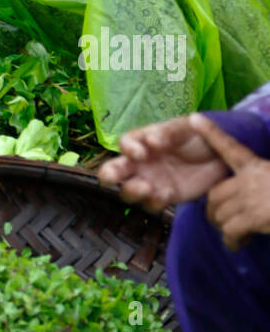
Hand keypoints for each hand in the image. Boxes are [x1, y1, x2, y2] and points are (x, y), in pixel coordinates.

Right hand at [99, 114, 229, 210]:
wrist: (223, 157)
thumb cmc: (200, 135)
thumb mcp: (187, 127)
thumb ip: (170, 132)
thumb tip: (151, 141)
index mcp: (144, 140)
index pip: (125, 143)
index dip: (128, 149)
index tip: (141, 154)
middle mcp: (141, 162)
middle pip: (114, 170)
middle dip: (108, 175)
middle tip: (113, 179)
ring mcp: (151, 181)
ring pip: (128, 191)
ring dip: (132, 191)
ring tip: (148, 188)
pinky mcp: (165, 196)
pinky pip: (151, 203)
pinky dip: (155, 201)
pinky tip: (168, 193)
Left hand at [200, 116, 269, 249]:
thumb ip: (261, 178)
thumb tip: (251, 192)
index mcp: (256, 165)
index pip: (229, 146)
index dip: (211, 132)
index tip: (194, 118)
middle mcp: (249, 179)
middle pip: (215, 194)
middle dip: (214, 210)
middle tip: (221, 220)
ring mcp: (250, 198)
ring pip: (220, 214)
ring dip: (223, 227)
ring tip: (235, 235)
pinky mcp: (253, 217)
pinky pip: (230, 231)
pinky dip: (232, 241)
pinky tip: (239, 244)